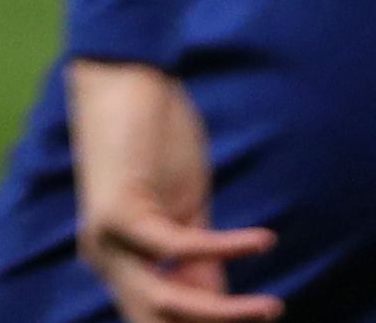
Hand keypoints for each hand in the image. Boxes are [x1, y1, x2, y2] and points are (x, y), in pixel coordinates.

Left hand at [67, 59, 278, 322]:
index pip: (156, 317)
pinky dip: (225, 249)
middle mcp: (103, 259)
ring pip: (165, 300)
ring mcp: (106, 239)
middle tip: (265, 318)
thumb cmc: (153, 140)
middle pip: (155, 320)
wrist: (122, 77)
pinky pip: (179, 247)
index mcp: (117, 262)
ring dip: (225, 311)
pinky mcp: (119, 211)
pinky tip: (262, 241)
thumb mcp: (183, 211)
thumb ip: (198, 261)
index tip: (252, 319)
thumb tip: (220, 307)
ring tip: (272, 307)